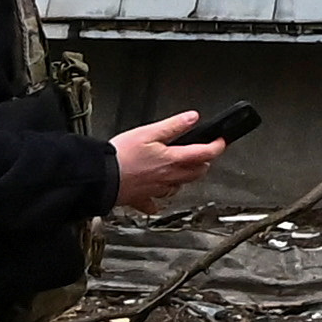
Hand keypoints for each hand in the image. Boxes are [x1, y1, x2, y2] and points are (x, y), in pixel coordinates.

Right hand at [114, 112, 231, 207]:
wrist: (100, 178)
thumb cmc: (120, 156)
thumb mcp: (148, 132)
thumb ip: (173, 126)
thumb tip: (192, 118)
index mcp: (172, 160)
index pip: (204, 153)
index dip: (217, 146)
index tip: (221, 141)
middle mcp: (168, 177)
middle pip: (196, 172)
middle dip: (203, 162)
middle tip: (204, 154)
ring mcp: (156, 190)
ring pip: (180, 186)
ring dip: (185, 178)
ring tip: (183, 169)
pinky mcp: (142, 199)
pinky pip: (156, 202)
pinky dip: (160, 198)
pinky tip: (157, 194)